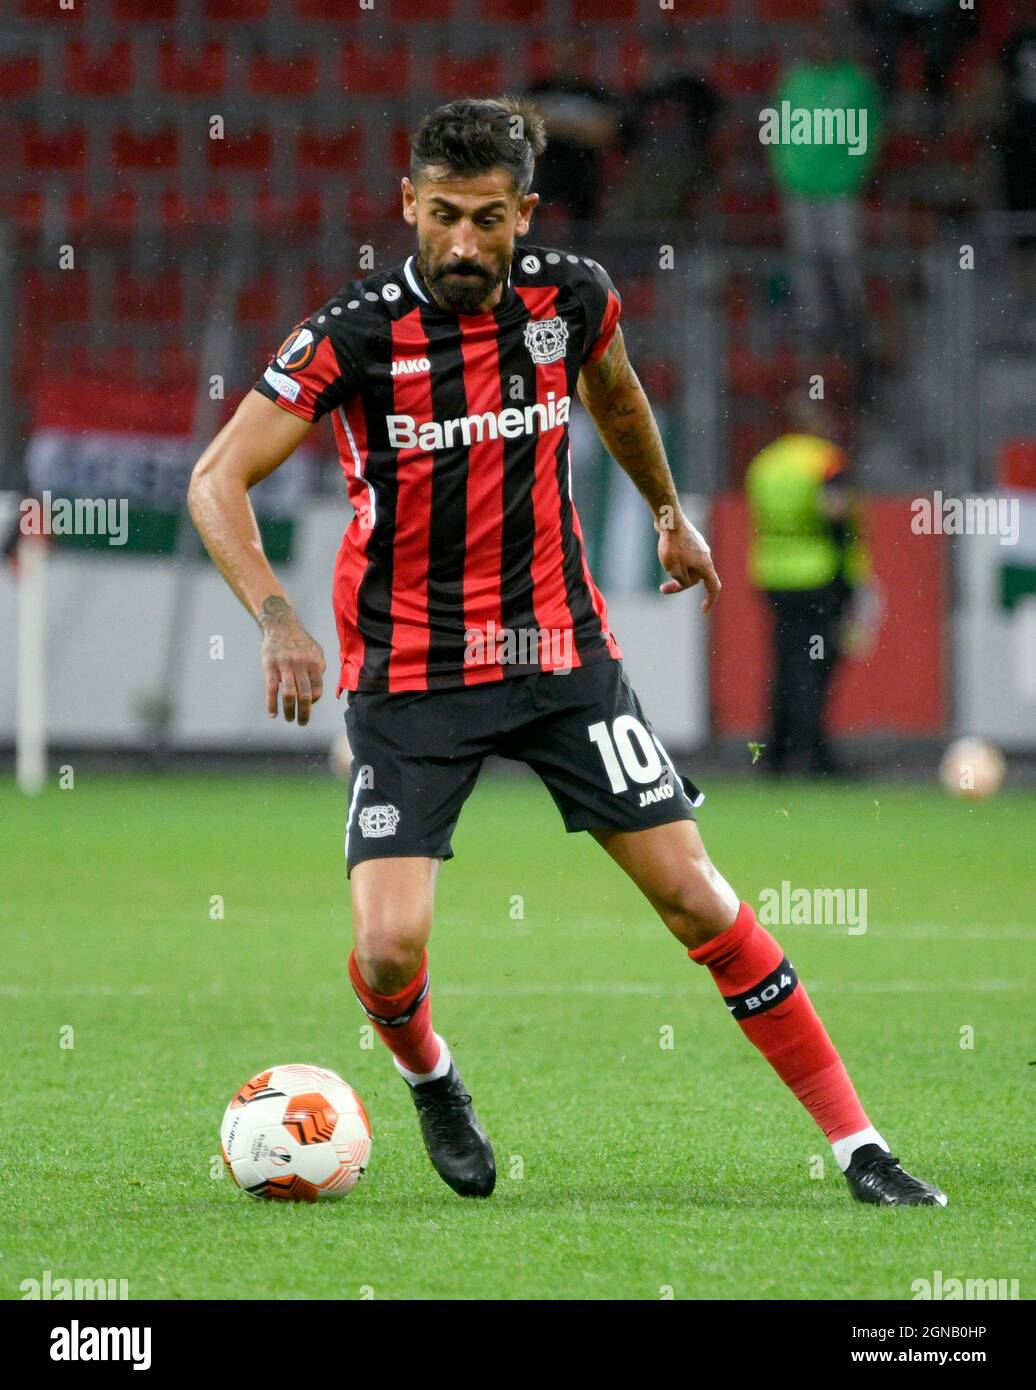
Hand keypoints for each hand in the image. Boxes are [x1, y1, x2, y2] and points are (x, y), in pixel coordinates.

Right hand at [257, 596, 325, 724]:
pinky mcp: (270, 666)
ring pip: (289, 694)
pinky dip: (272, 704)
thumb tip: (317, 692)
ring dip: (290, 711)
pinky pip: (271, 689)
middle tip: (302, 723)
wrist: (280, 624)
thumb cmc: (299, 641)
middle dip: (304, 713)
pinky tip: (273, 713)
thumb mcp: (315, 651)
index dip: (314, 701)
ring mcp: (285, 665)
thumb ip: (318, 669)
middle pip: (305, 695)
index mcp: (314, 662)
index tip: (308, 705)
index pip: (317, 689)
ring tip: (290, 719)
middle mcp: (301, 664)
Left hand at [656, 512, 721, 612]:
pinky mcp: (690, 540)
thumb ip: (682, 581)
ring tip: (664, 563)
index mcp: (706, 566)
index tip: (703, 610)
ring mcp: (699, 547)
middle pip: (696, 578)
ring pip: (689, 567)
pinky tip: (666, 552)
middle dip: (680, 584)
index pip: (713, 588)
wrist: (670, 520)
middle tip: (663, 589)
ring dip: (677, 571)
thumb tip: (684, 580)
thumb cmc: (672, 546)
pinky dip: (677, 560)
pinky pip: (685, 555)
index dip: (710, 601)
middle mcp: (706, 556)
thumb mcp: (675, 571)